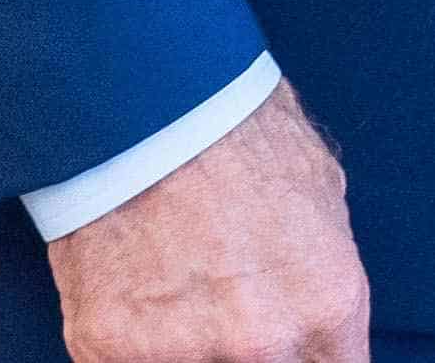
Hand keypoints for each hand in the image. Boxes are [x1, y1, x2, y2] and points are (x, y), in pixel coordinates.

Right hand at [52, 89, 370, 362]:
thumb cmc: (237, 131)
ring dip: (190, 351)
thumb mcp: (322, 198)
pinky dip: (135, 345)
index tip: (294, 352)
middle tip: (229, 318)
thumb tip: (319, 321)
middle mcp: (262, 345)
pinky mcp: (109, 349)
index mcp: (325, 307)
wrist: (146, 98)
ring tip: (182, 296)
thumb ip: (320, 280)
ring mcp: (183, 354)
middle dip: (251, 355)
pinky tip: (139, 297)